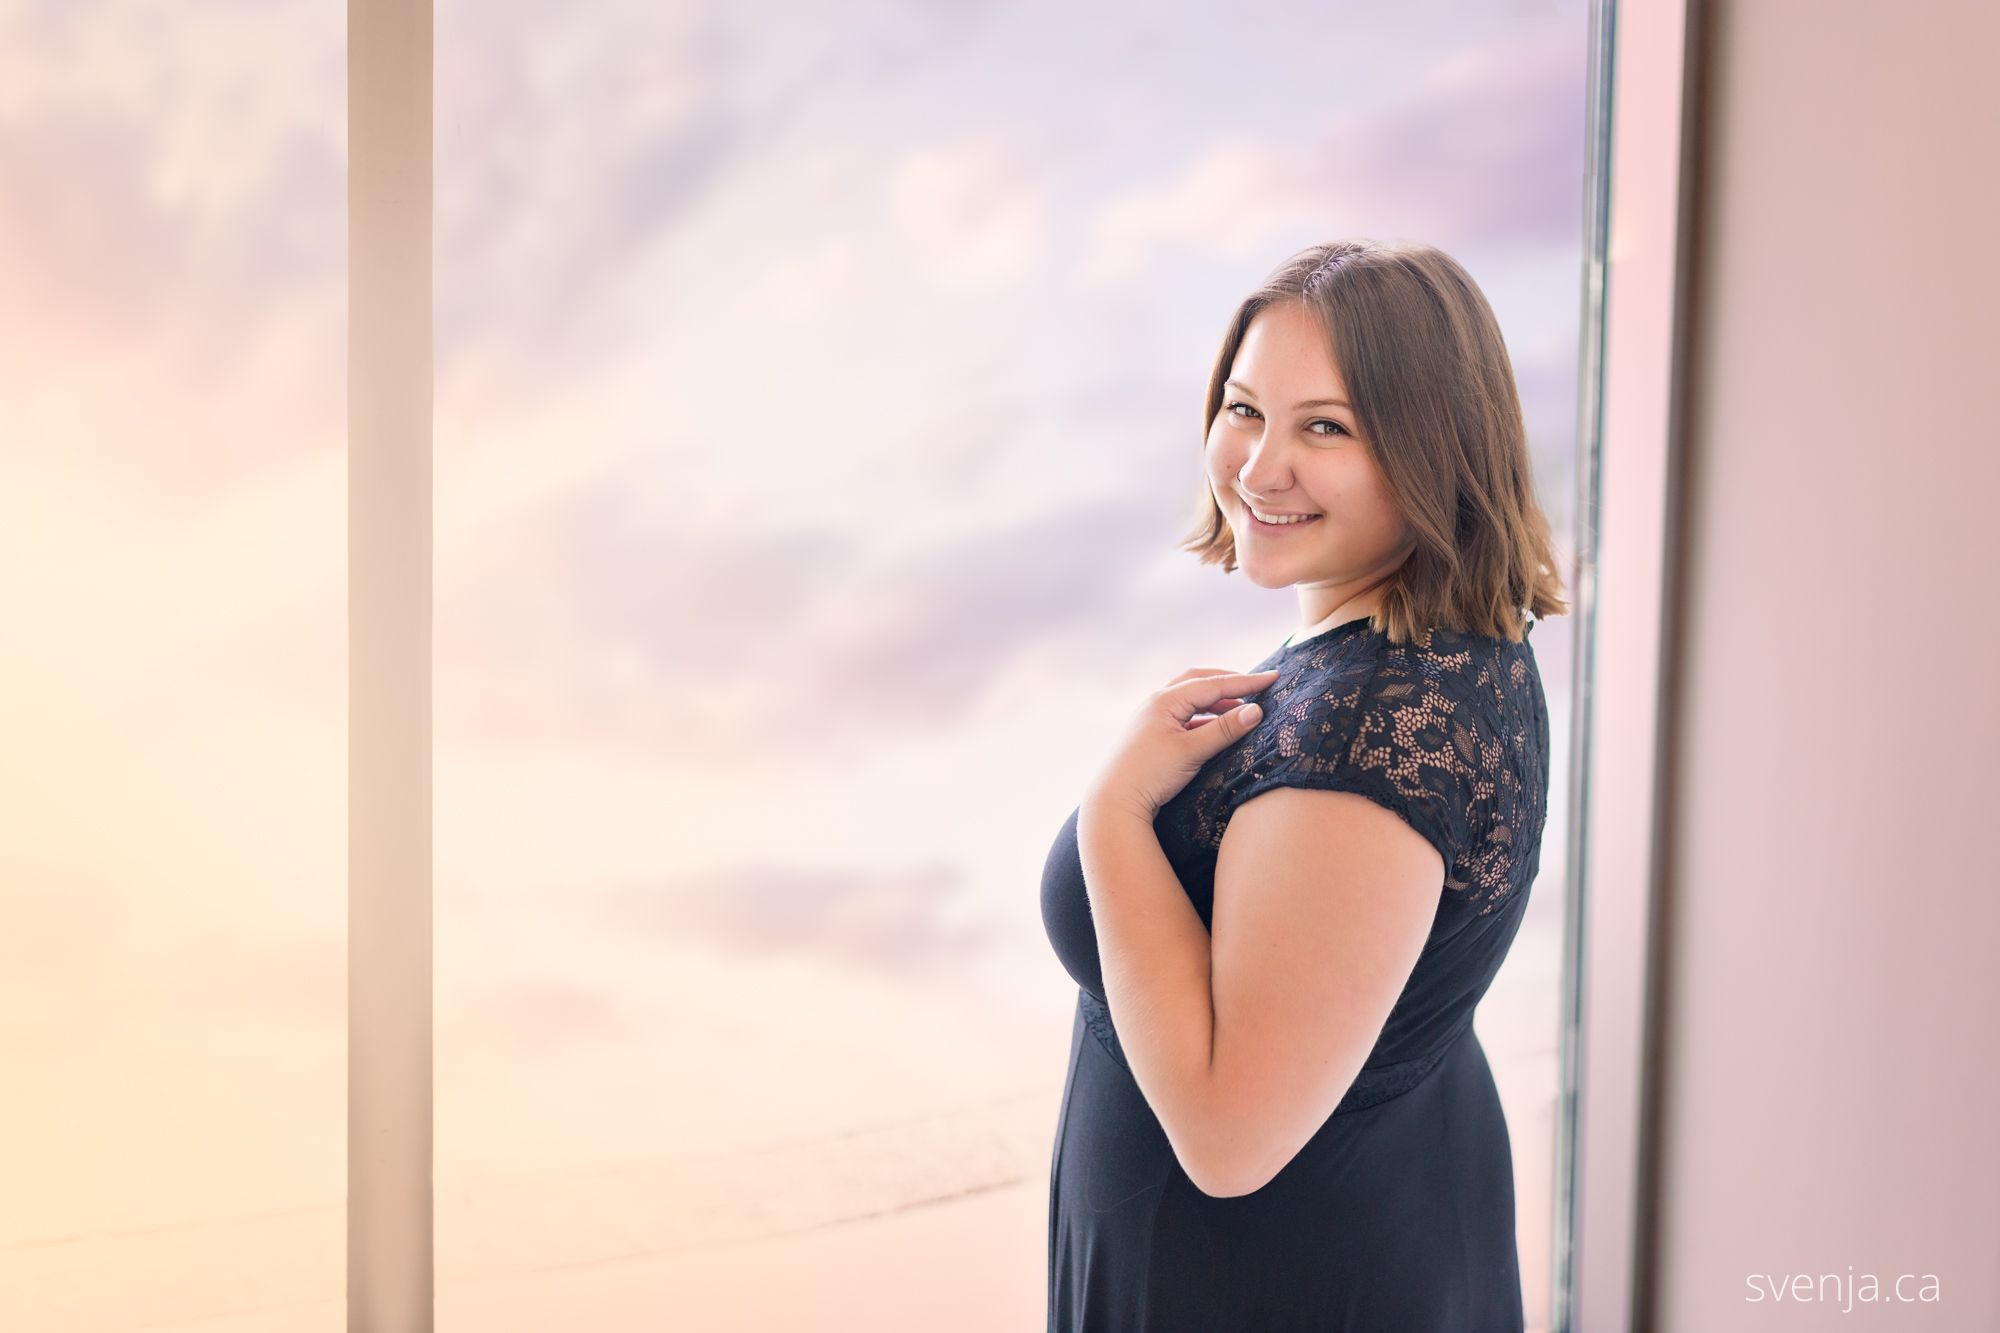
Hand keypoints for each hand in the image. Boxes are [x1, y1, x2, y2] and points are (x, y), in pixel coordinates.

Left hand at [1083, 666, 1281, 822]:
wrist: (1115, 803)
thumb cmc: (1150, 775)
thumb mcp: (1191, 751)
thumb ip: (1225, 730)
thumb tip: (1257, 711)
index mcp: (1165, 700)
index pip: (1213, 684)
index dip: (1245, 682)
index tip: (1274, 677)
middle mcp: (1156, 703)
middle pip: (1198, 682)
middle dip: (1228, 683)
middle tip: (1256, 686)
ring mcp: (1152, 718)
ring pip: (1190, 699)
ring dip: (1217, 701)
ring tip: (1242, 709)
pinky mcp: (1152, 736)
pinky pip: (1184, 717)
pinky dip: (1205, 718)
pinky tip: (1219, 728)